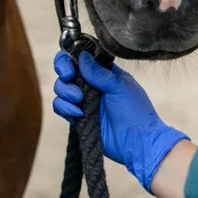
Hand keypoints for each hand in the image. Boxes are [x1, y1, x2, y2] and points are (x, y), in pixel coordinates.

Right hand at [52, 49, 188, 190]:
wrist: (136, 142)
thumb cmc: (135, 111)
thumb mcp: (119, 86)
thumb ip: (98, 72)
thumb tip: (82, 55)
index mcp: (103, 73)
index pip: (81, 58)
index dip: (70, 58)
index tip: (71, 64)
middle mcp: (91, 84)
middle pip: (66, 71)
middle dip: (63, 72)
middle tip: (69, 77)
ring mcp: (83, 101)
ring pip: (61, 88)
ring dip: (65, 92)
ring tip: (79, 100)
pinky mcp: (77, 116)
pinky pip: (61, 107)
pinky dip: (65, 108)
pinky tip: (78, 114)